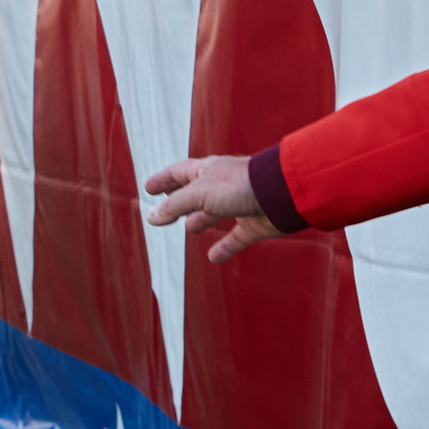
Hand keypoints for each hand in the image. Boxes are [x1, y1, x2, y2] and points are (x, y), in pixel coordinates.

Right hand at [143, 155, 283, 262]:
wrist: (280, 194)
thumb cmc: (238, 185)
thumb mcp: (197, 194)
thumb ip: (173, 206)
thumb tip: (152, 217)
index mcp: (208, 171)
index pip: (179, 173)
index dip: (163, 180)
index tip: (148, 188)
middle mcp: (222, 186)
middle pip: (195, 193)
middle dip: (180, 201)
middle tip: (166, 210)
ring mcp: (239, 204)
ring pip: (215, 213)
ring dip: (201, 219)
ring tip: (190, 228)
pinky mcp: (254, 224)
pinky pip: (236, 238)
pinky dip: (224, 247)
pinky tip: (213, 257)